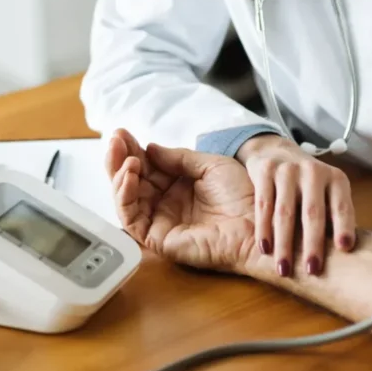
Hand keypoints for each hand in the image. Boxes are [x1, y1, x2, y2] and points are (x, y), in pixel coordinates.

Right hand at [105, 129, 255, 270]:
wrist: (256, 223)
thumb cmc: (241, 195)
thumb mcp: (210, 164)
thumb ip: (179, 157)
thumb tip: (149, 148)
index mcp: (179, 184)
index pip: (147, 165)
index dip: (133, 149)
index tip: (123, 132)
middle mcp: (166, 202)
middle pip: (132, 180)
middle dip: (120, 158)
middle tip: (115, 139)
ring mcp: (160, 220)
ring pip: (126, 199)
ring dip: (119, 175)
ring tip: (125, 157)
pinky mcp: (157, 238)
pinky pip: (132, 219)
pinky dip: (125, 196)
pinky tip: (129, 175)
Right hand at [236, 134, 355, 276]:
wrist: (278, 152)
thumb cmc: (309, 185)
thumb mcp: (328, 193)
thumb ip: (334, 218)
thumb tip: (345, 256)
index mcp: (336, 179)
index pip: (342, 205)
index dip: (344, 226)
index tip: (345, 248)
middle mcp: (314, 171)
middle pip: (313, 212)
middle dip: (312, 243)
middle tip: (312, 270)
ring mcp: (288, 169)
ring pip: (285, 212)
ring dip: (285, 244)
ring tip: (284, 269)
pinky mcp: (265, 171)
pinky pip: (264, 205)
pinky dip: (264, 229)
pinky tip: (265, 249)